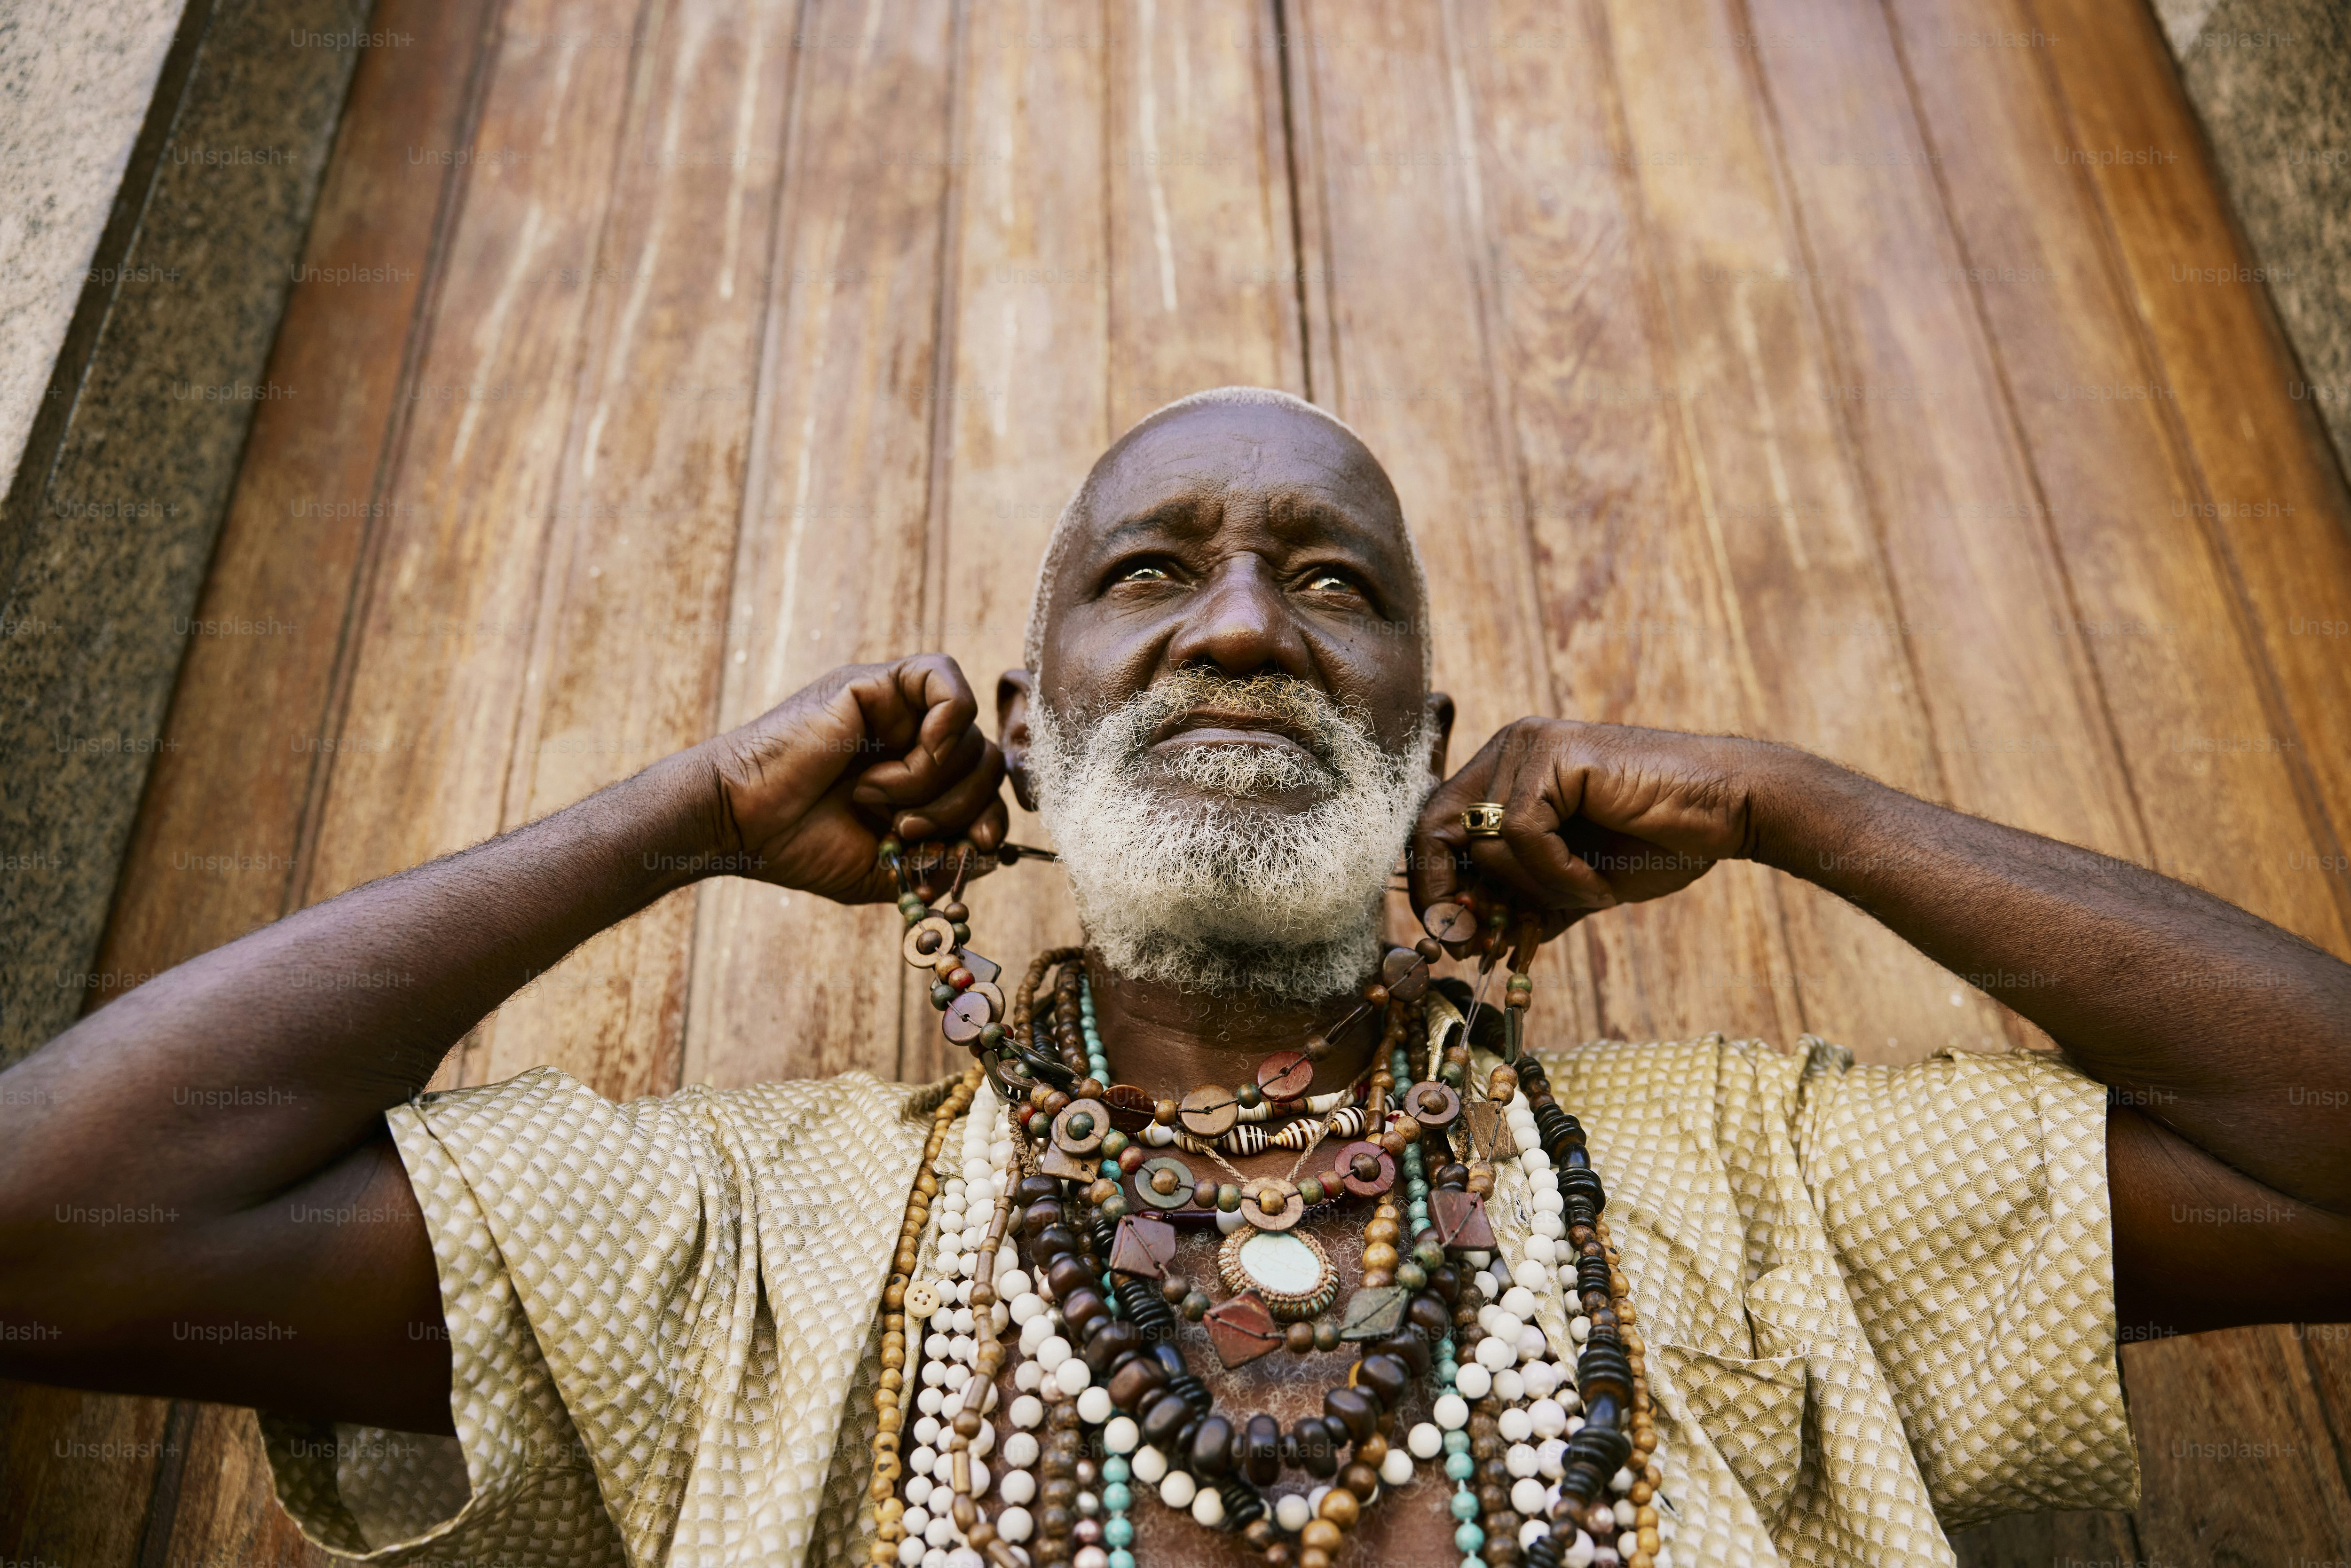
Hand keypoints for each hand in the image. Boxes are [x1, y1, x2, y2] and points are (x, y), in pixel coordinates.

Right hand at [697, 654, 1008, 904]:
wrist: (742, 823)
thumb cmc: (802, 846)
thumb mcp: (887, 869)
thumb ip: (941, 861)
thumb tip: (991, 852)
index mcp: (921, 780)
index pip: (988, 787)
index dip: (992, 817)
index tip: (972, 846)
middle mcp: (914, 739)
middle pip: (987, 760)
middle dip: (961, 806)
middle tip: (907, 826)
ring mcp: (898, 708)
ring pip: (969, 732)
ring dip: (932, 779)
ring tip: (875, 796)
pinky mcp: (877, 682)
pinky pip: (946, 678)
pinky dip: (947, 721)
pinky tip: (917, 750)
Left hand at [1409, 719, 1776, 939]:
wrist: (1729, 811)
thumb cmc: (1658, 841)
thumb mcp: (1574, 883)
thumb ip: (1521, 900)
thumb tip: (1461, 939)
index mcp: (1508, 772)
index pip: (1434, 828)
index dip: (1431, 887)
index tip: (1454, 938)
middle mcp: (1510, 748)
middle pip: (1435, 828)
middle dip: (1450, 896)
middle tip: (1478, 941)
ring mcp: (1530, 745)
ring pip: (1486, 840)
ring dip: (1534, 889)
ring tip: (1586, 893)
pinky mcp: (1555, 753)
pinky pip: (1523, 833)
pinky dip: (1557, 874)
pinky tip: (1597, 884)